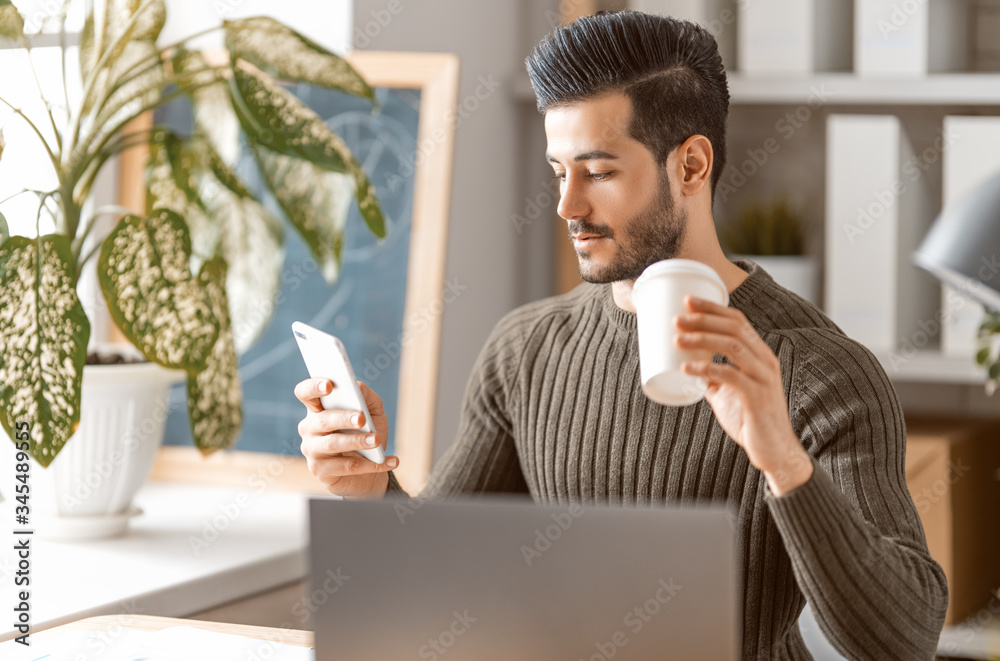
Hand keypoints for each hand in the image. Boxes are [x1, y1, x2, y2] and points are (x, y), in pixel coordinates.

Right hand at [295, 377, 397, 497]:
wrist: (370, 469)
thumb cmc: (366, 433)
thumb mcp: (372, 411)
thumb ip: (365, 396)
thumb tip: (358, 388)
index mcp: (318, 408)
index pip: (305, 393)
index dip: (313, 387)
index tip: (329, 385)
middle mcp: (309, 428)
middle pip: (322, 420)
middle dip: (343, 418)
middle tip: (361, 419)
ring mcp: (312, 450)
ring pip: (332, 444)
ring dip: (357, 442)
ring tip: (376, 440)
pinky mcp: (321, 471)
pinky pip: (346, 467)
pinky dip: (371, 465)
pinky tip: (390, 461)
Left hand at [675, 296, 812, 495]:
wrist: (774, 451)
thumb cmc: (752, 421)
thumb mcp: (729, 394)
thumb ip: (714, 380)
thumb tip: (690, 371)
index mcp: (760, 355)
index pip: (738, 321)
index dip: (713, 308)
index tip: (688, 300)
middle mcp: (765, 361)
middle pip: (734, 328)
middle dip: (704, 319)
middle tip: (677, 318)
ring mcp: (764, 378)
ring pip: (733, 346)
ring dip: (702, 339)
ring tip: (677, 339)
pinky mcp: (757, 397)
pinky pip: (730, 375)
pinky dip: (706, 368)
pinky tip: (686, 368)